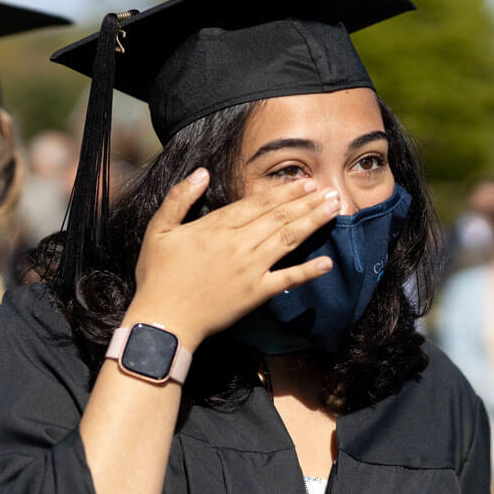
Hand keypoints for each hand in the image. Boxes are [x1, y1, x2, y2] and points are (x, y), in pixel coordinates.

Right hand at [130, 168, 340, 350]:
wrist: (163, 320)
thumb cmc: (158, 275)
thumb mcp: (159, 230)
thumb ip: (180, 198)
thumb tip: (201, 173)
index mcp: (217, 226)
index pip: (258, 203)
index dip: (284, 192)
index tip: (306, 183)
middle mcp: (239, 244)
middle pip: (279, 217)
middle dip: (308, 202)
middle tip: (332, 191)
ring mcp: (251, 269)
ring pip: (288, 240)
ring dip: (313, 223)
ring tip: (334, 210)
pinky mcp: (256, 293)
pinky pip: (286, 279)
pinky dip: (307, 272)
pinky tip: (327, 263)